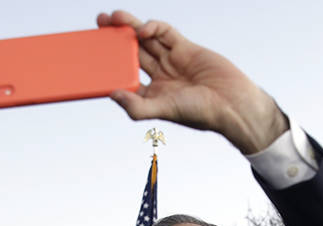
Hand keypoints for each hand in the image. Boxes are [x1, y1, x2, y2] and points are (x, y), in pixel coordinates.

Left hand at [95, 11, 287, 153]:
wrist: (232, 102)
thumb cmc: (199, 112)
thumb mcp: (163, 110)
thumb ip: (137, 106)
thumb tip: (111, 95)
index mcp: (150, 94)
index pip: (123, 76)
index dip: (107, 66)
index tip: (90, 55)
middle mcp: (158, 76)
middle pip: (130, 53)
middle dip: (114, 39)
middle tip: (98, 24)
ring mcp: (171, 60)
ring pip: (145, 39)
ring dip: (128, 27)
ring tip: (112, 17)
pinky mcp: (185, 47)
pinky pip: (165, 33)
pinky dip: (153, 27)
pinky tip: (142, 28)